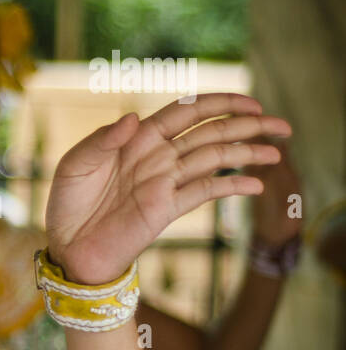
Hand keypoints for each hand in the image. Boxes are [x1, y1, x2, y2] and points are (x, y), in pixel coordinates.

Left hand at [45, 93, 291, 284]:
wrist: (69, 247)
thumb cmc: (67, 203)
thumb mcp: (75, 165)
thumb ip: (102, 139)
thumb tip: (134, 117)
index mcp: (137, 138)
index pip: (186, 111)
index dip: (218, 103)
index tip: (249, 101)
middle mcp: (158, 156)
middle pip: (211, 132)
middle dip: (247, 125)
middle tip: (281, 124)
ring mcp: (166, 182)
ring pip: (215, 158)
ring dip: (248, 153)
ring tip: (278, 151)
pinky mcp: (168, 208)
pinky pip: (205, 192)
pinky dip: (231, 186)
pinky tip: (255, 185)